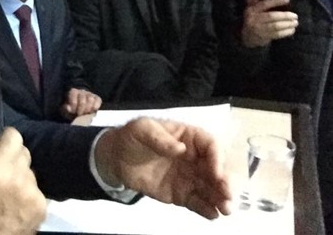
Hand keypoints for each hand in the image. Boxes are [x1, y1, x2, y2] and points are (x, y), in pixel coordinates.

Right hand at [0, 126, 45, 234]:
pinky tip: (14, 204)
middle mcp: (19, 179)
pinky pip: (36, 188)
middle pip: (24, 152)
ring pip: (30, 171)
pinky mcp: (41, 208)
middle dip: (12, 158)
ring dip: (20, 176)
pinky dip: (27, 193)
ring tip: (5, 192)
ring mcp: (33, 194)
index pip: (14, 136)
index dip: (5, 140)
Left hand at [60, 88, 101, 119]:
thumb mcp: (65, 110)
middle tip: (79, 114)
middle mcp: (82, 91)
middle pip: (82, 100)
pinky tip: (92, 112)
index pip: (73, 95)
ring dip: (88, 109)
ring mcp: (90, 94)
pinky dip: (95, 107)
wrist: (79, 109)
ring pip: (91, 99)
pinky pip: (98, 101)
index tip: (73, 112)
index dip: (74, 105)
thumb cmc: (71, 109)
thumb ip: (65, 109)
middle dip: (81, 109)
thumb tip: (69, 108)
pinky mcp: (97, 98)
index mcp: (73, 92)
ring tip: (85, 114)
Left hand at [94, 118, 231, 219]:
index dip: (217, 159)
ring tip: (226, 209)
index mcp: (189, 137)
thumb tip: (181, 148)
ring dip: (220, 198)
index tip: (216, 173)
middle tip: (228, 195)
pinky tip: (213, 214)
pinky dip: (206, 209)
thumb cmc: (132, 137)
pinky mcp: (181, 194)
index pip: (210, 146)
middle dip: (224, 182)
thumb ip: (160, 138)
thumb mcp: (143, 129)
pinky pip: (197, 202)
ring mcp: (189, 177)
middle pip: (216, 169)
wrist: (116, 157)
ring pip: (210, 188)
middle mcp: (194, 157)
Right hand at [241, 0, 297, 47]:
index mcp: (252, 10)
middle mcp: (254, 19)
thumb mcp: (250, 9)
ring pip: (275, 26)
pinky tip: (292, 30)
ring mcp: (259, 29)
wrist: (246, 37)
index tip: (287, 0)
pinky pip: (277, 34)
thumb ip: (252, 1)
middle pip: (272, 16)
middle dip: (285, 16)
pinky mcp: (264, 37)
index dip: (276, 1)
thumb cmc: (252, 19)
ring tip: (295, 23)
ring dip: (287, 24)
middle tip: (295, 16)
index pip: (265, 4)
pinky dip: (286, 32)